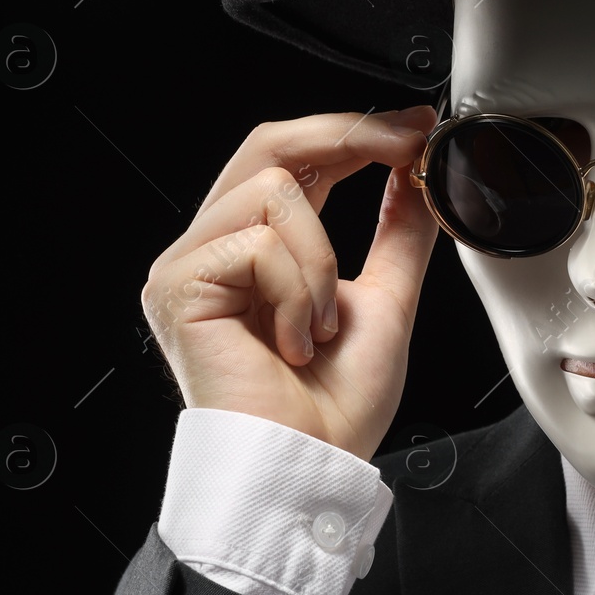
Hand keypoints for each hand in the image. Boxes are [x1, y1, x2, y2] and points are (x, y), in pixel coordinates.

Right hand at [140, 106, 437, 459]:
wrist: (308, 467)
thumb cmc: (333, 408)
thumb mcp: (386, 300)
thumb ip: (397, 232)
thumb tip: (416, 171)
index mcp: (257, 248)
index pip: (295, 160)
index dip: (354, 131)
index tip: (415, 127)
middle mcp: (215, 248)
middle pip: (270, 146)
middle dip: (347, 138)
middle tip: (403, 148)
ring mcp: (190, 264)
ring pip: (274, 190)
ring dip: (322, 262)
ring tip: (319, 326)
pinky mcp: (178, 286)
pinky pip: (258, 243)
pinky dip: (297, 292)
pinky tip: (292, 343)